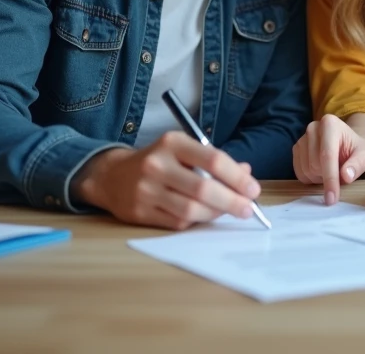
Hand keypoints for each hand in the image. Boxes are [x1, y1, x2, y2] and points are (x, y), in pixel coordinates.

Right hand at [71, 131, 260, 229]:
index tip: (253, 189)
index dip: (237, 177)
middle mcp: (157, 165)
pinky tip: (205, 215)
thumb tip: (246, 172)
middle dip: (231, 201)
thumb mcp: (184, 150)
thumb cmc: (159, 161)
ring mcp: (146, 190)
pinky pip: (177, 222)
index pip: (213, 160)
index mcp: (173, 143)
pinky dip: (196, 221)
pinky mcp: (140, 212)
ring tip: (229, 212)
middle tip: (248, 209)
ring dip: (215, 213)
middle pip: (203, 188)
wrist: (112, 176)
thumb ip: (214, 161)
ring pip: (191, 209)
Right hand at [293, 114, 364, 204]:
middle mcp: (312, 128)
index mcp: (330, 124)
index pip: (327, 156)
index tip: (332, 198)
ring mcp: (301, 138)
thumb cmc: (354, 149)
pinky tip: (321, 171)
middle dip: (327, 177)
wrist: (345, 144)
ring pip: (306, 170)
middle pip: (314, 165)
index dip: (330, 179)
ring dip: (319, 179)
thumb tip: (346, 176)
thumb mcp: (364, 155)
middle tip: (340, 174)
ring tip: (331, 171)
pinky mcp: (296, 149)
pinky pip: (299, 172)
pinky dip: (310, 178)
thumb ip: (357, 165)